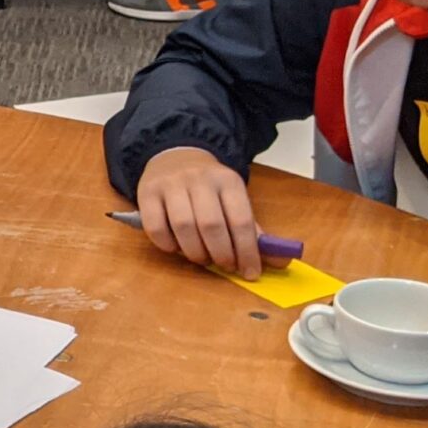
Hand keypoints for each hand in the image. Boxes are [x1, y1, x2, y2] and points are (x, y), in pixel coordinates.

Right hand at [134, 146, 261, 276]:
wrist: (174, 155)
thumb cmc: (209, 188)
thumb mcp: (234, 200)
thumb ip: (253, 231)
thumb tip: (280, 261)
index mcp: (228, 181)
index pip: (241, 220)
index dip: (247, 251)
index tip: (250, 272)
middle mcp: (199, 179)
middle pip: (212, 225)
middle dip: (221, 254)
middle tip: (225, 266)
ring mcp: (170, 184)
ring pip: (183, 226)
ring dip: (194, 252)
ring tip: (201, 258)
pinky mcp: (146, 192)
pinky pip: (155, 227)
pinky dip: (167, 245)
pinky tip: (176, 248)